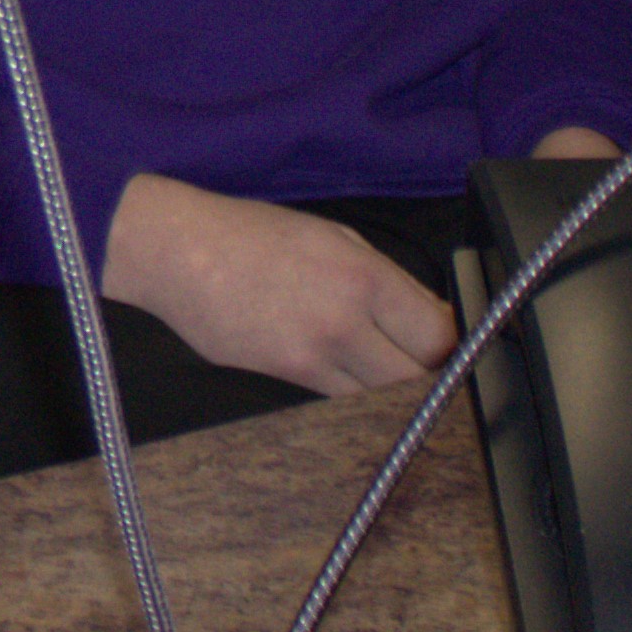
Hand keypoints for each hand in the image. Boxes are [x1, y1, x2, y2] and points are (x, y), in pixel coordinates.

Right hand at [101, 174, 458, 396]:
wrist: (180, 252)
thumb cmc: (254, 234)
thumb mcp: (334, 238)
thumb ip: (384, 281)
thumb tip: (427, 318)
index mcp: (364, 276)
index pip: (438, 335)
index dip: (450, 345)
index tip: (447, 344)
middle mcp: (344, 320)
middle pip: (417, 378)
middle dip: (427, 376)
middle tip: (420, 366)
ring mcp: (312, 355)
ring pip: (378, 397)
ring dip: (388, 389)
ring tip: (380, 369)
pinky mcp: (283, 376)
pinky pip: (337, 397)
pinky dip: (349, 389)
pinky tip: (342, 369)